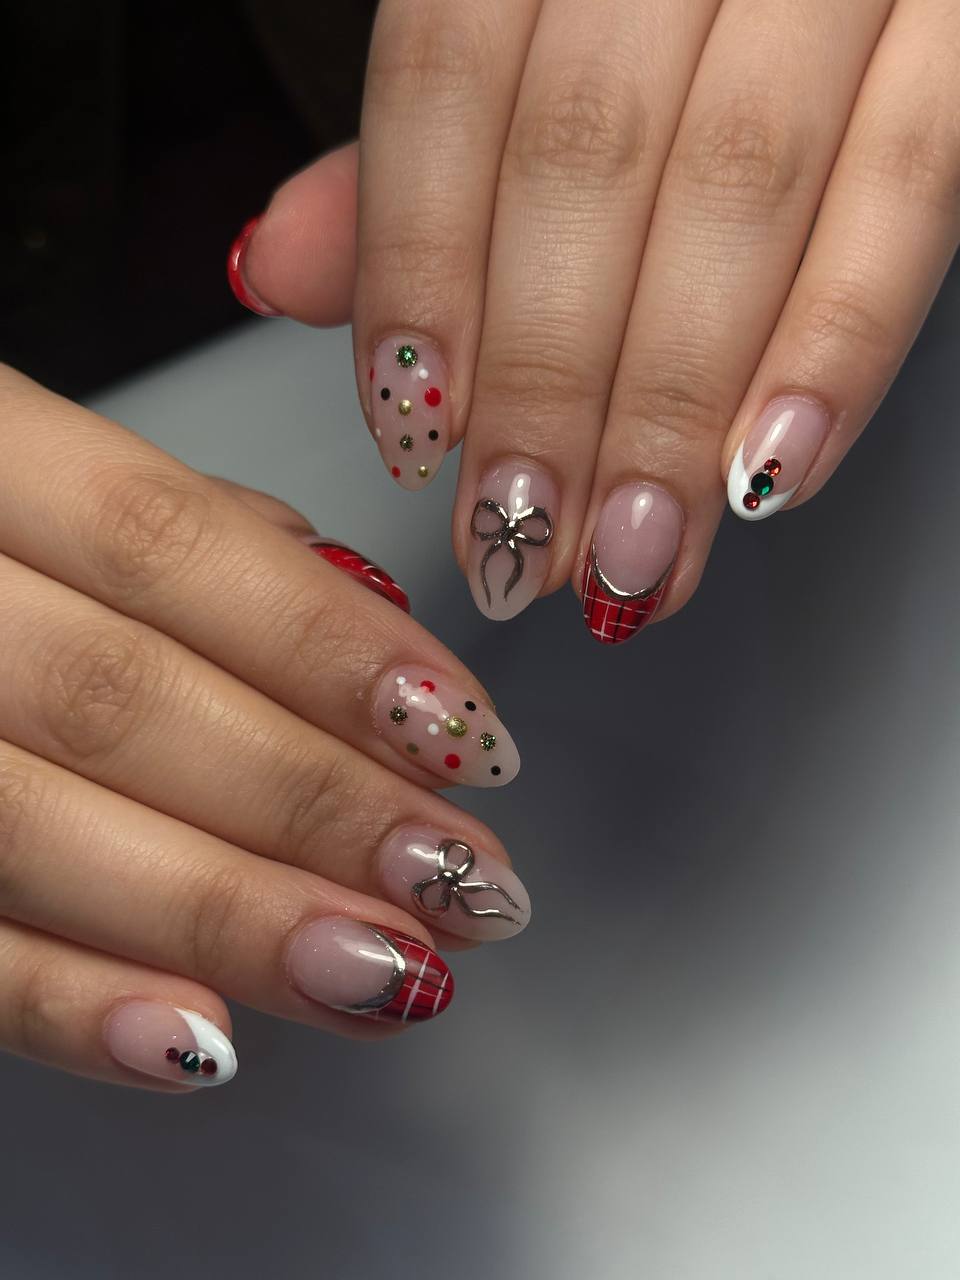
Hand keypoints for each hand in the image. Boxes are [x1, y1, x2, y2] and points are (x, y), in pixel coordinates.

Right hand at [0, 366, 528, 1091]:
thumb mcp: (44, 475)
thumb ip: (190, 533)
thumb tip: (361, 611)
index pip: (167, 542)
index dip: (328, 650)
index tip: (465, 736)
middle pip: (121, 700)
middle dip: (314, 804)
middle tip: (458, 877)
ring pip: (34, 832)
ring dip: (231, 918)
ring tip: (384, 970)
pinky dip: (65, 1005)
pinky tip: (202, 1042)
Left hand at [233, 0, 959, 642]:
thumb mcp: (531, 37)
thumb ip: (423, 153)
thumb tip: (276, 268)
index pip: (447, 74)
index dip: (419, 270)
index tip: (414, 434)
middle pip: (586, 155)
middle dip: (543, 381)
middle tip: (518, 538)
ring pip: (738, 184)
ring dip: (669, 404)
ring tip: (625, 550)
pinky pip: (913, 185)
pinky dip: (837, 344)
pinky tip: (768, 473)